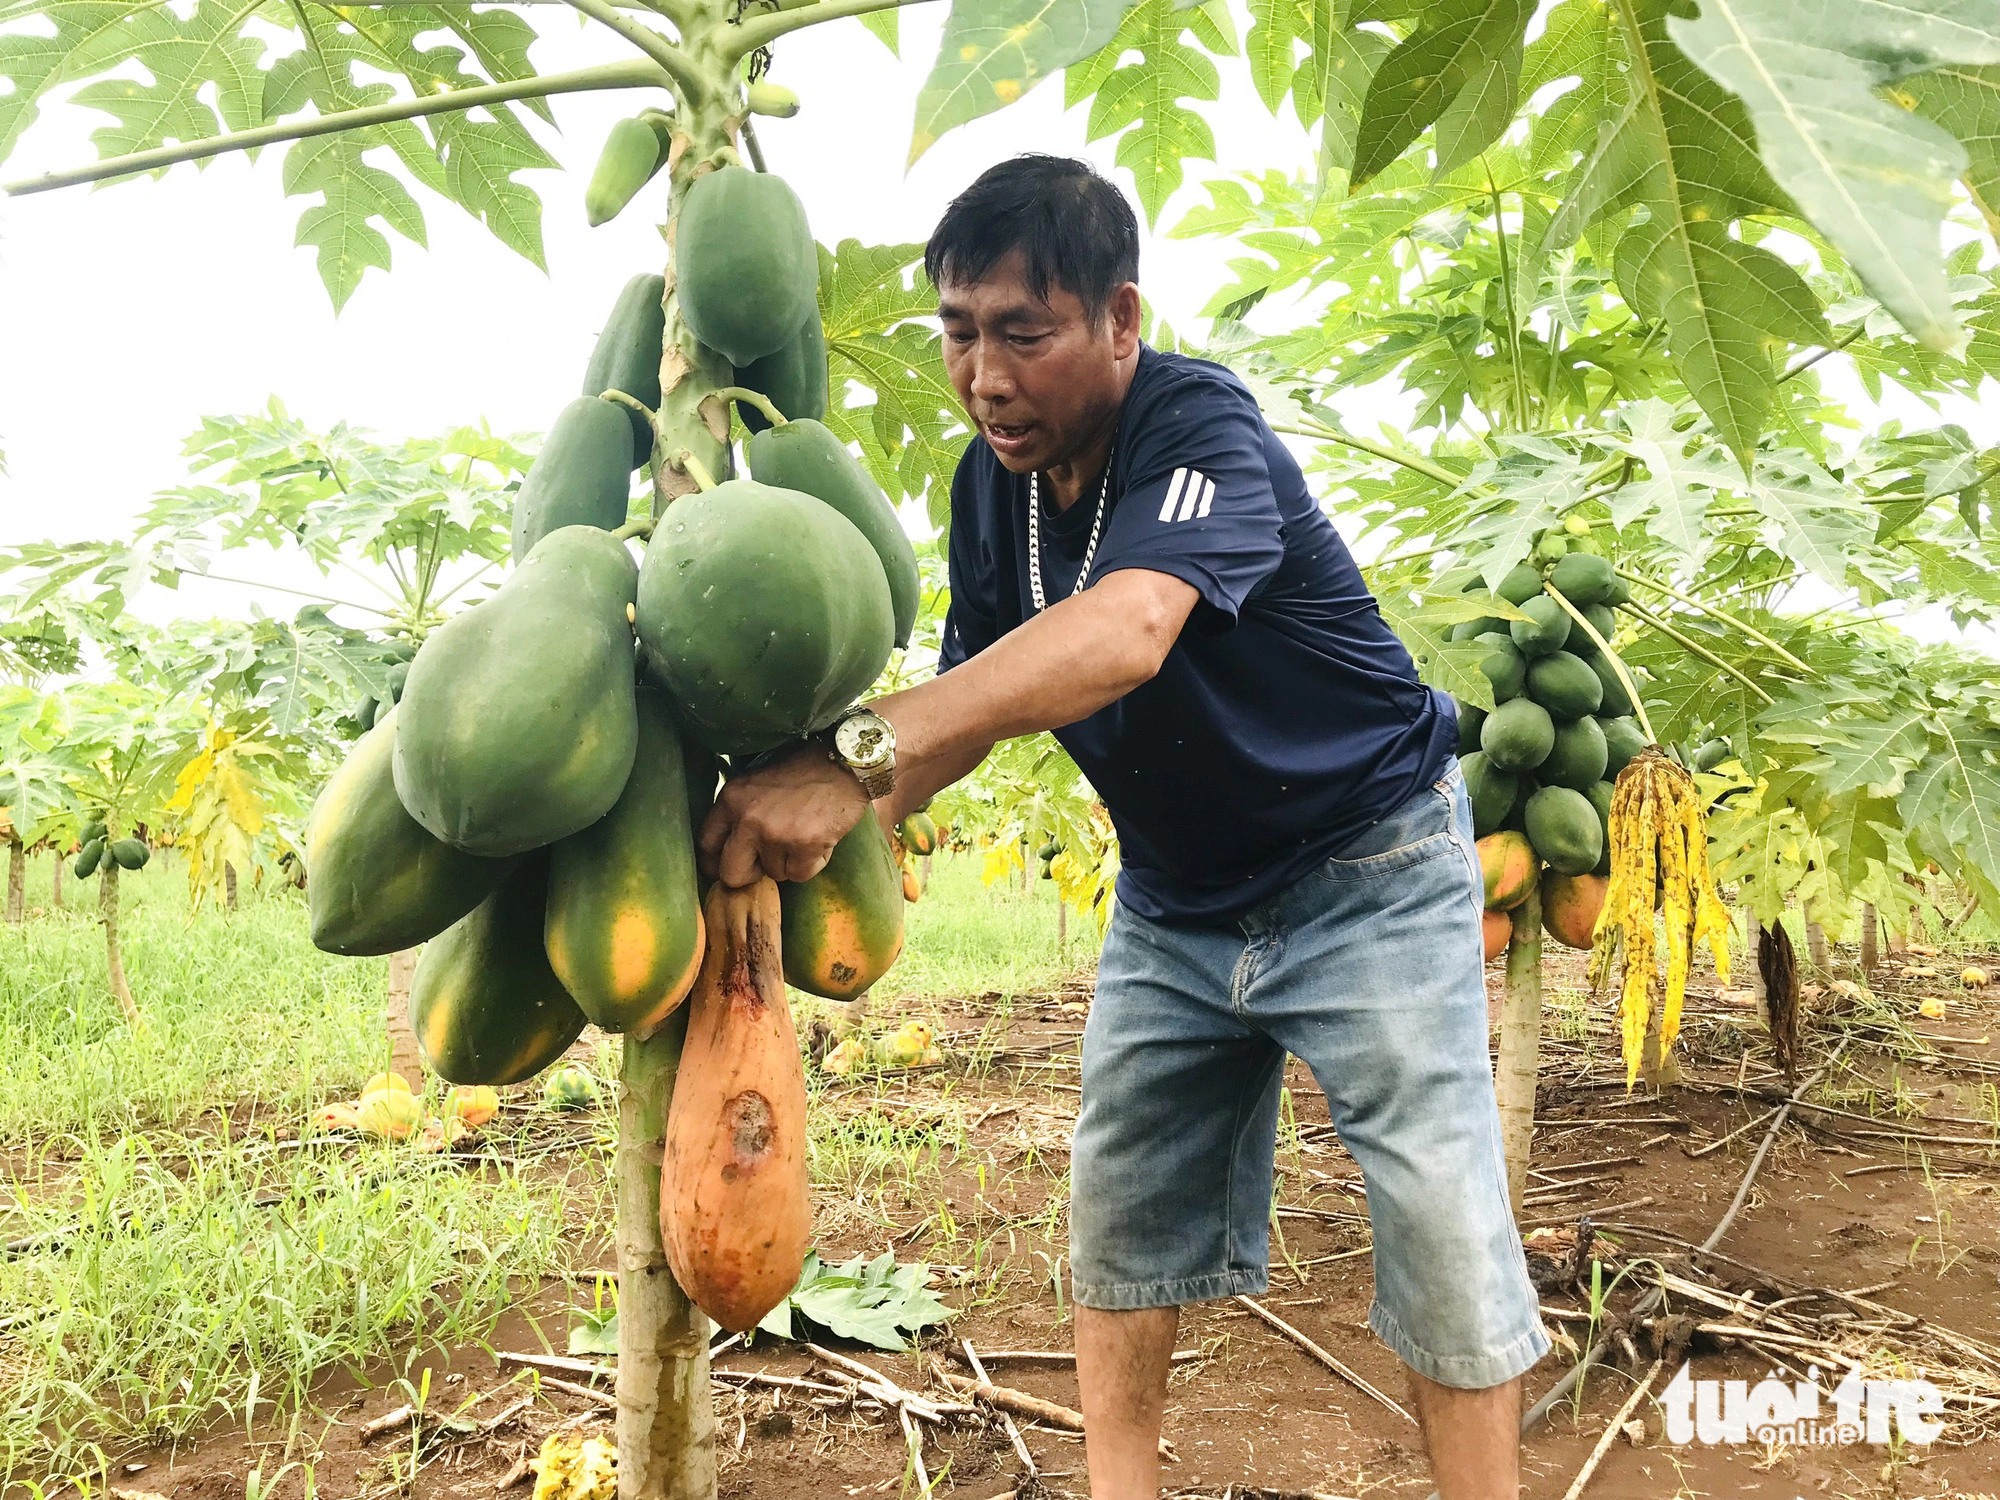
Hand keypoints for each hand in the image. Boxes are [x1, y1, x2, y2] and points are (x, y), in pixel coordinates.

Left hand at [698, 745, 872, 887]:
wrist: (844, 762)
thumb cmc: (802, 769)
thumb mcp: (757, 781)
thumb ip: (739, 810)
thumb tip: (729, 849)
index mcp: (731, 798)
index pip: (706, 844)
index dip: (714, 863)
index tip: (722, 869)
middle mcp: (747, 818)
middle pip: (732, 874)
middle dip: (750, 873)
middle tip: (767, 862)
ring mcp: (776, 834)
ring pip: (774, 874)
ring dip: (789, 862)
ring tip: (803, 834)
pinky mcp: (805, 846)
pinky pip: (801, 875)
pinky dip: (812, 863)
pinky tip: (820, 839)